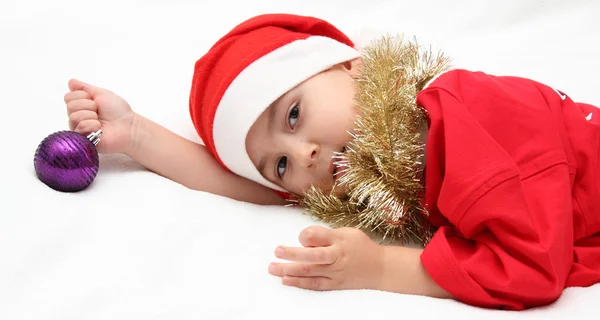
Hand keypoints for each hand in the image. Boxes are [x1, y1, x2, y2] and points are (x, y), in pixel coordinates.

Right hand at [64, 79, 136, 153]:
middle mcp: (78, 117)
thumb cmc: (118, 111)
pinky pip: (79, 128)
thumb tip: (71, 81)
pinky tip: (99, 128)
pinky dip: (92, 125)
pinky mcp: (83, 140)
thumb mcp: (101, 94)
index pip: (68, 97)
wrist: (128, 127)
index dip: (82, 96)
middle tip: (99, 111)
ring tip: (100, 120)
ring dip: (91, 115)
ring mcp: (79, 129)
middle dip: (88, 105)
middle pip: (70, 106)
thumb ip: (84, 88)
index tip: (95, 101)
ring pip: (73, 117)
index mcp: (81, 106)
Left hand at [268, 226, 383, 290]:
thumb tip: (304, 239)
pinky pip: (315, 284)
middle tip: (277, 251)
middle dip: (292, 254)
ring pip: (310, 272)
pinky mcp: (334, 284)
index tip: (301, 237)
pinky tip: (286, 280)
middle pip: (312, 256)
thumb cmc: (360, 246)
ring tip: (273, 268)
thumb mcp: (347, 232)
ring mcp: (335, 273)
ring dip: (289, 270)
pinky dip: (300, 283)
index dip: (305, 235)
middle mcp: (337, 257)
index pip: (317, 235)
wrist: (380, 269)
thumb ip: (326, 235)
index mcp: (339, 241)